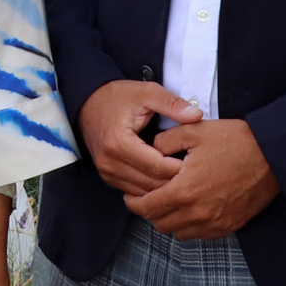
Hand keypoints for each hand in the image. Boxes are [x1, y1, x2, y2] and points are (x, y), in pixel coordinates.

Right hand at [77, 81, 197, 195]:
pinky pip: (135, 191)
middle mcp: (110, 162)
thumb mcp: (146, 92)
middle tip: (194, 170)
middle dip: (175, 179)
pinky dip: (151, 187)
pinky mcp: (108, 177)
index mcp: (119, 143)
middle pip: (152, 184)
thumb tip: (196, 115)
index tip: (196, 160)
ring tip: (181, 174)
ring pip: (144, 193)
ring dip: (163, 186)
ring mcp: (107, 172)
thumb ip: (172, 104)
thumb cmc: (116, 97)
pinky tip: (164, 175)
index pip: (158, 167)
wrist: (89, 102)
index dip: (180, 167)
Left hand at [124, 118, 280, 239]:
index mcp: (183, 191)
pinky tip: (190, 208)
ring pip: (178, 233)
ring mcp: (214, 223)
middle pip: (159, 223)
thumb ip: (164, 141)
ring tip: (169, 202)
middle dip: (150, 211)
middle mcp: (197, 213)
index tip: (130, 194)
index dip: (133, 202)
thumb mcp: (194, 131)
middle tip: (149, 196)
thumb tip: (150, 150)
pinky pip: (199, 235)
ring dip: (169, 220)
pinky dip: (189, 225)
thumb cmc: (235, 141)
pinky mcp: (228, 226)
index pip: (146, 207)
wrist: (274, 155)